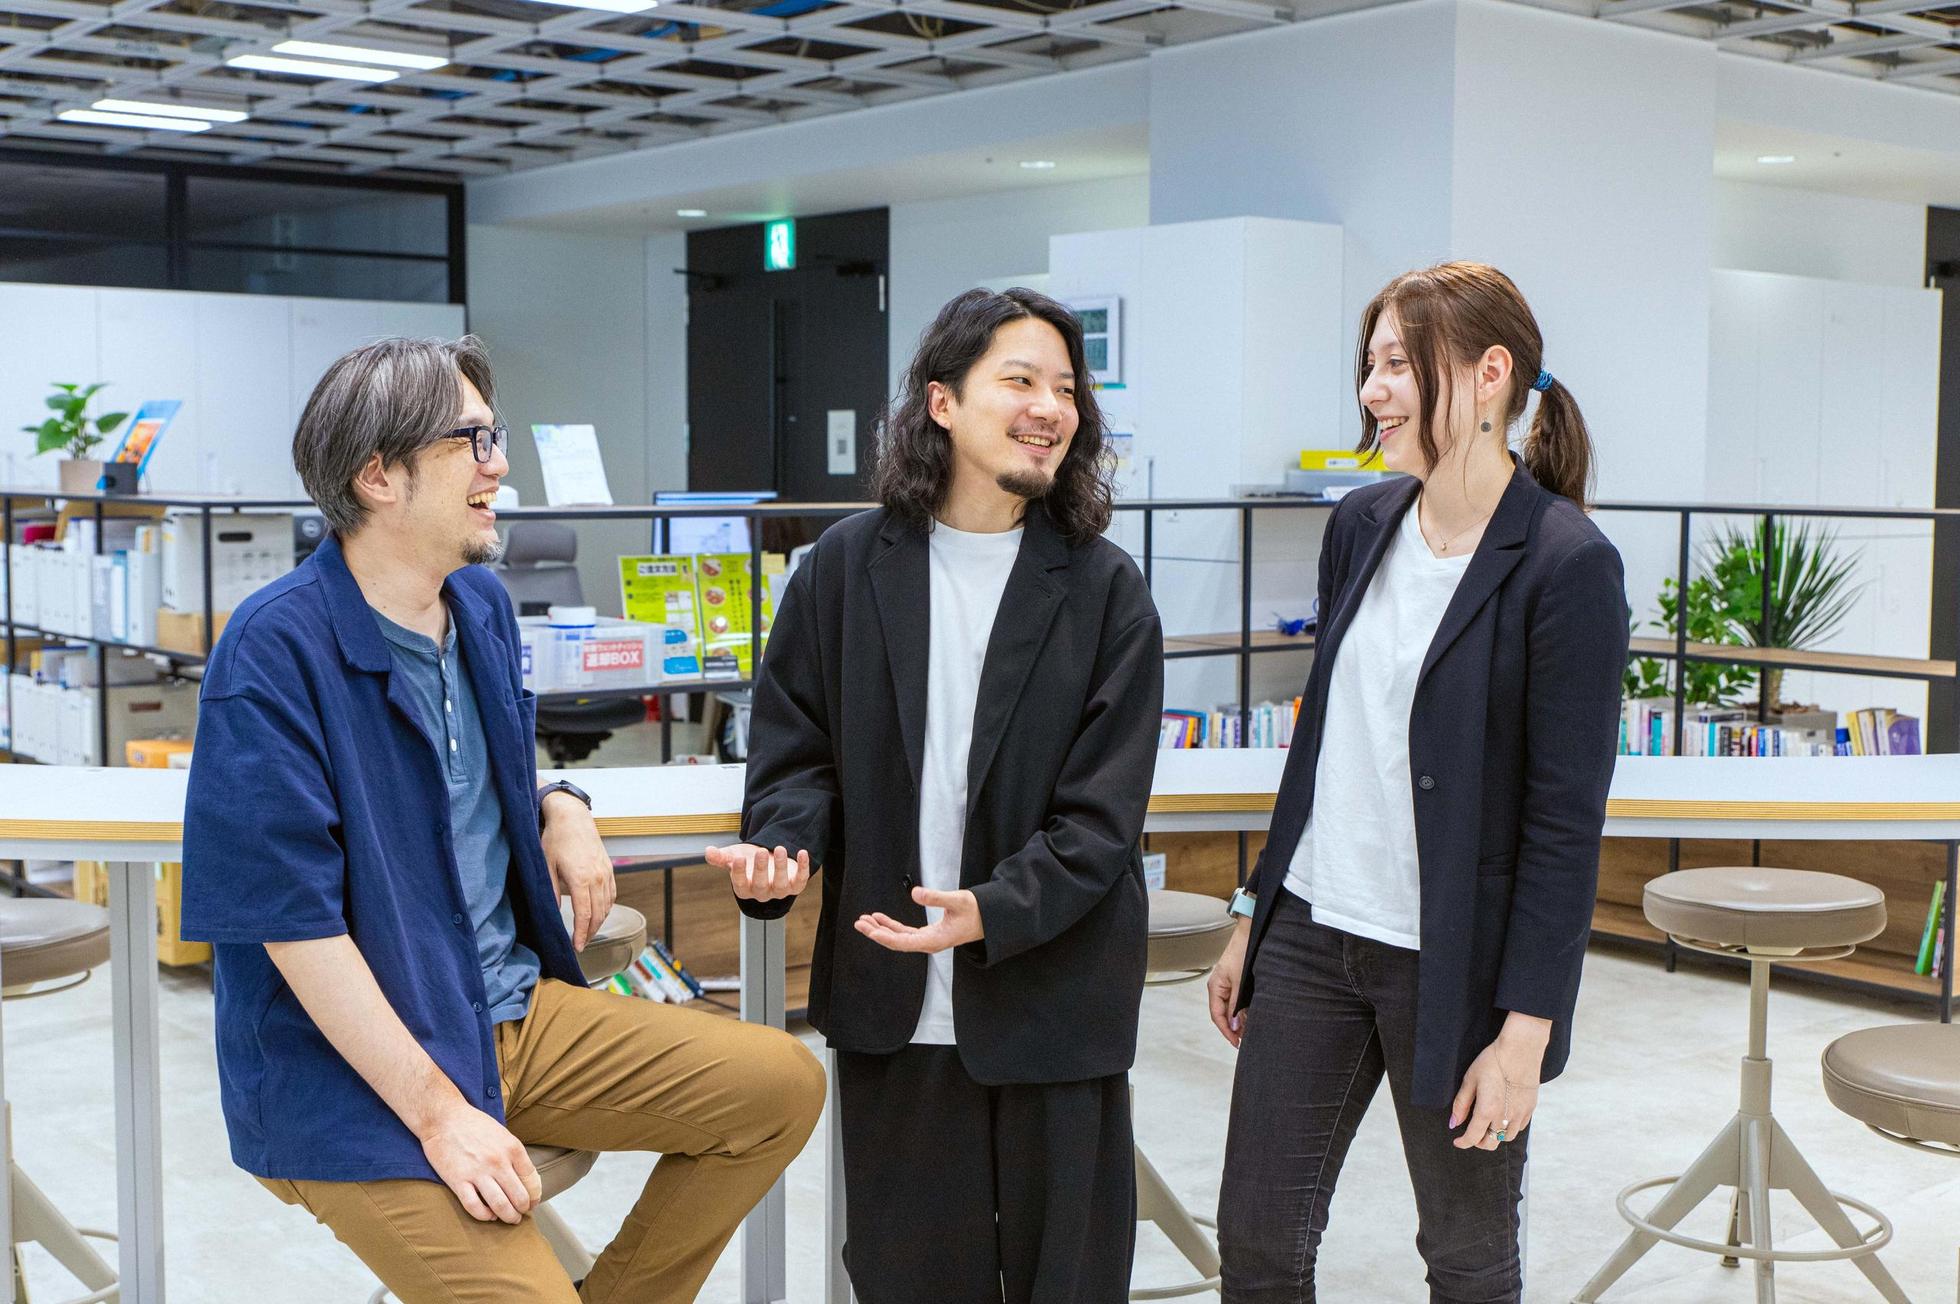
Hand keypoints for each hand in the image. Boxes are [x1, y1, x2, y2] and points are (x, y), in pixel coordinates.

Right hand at [419, 1101, 540, 1223]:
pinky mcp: (458, 1181)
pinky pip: (475, 1207)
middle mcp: (498, 1162)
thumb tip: (523, 1177)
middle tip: (521, 1214)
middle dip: (523, 1209)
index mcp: (512, 1148)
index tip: (532, 1201)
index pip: (532, 1180)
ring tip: (509, 1219)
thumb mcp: (502, 1133)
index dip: (534, 1195)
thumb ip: (513, 1154)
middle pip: (519, 1196)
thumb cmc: (473, 1124)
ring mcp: (478, 1173)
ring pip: (500, 1205)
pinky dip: (484, 1216)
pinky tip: (488, 1216)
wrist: (443, 1118)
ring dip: (508, 1217)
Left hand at [541, 791, 614, 951]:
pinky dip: (607, 907)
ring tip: (589, 932)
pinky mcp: (609, 868)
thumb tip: (553, 912)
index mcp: (581, 879)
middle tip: (582, 945)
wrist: (573, 817)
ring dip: (600, 922)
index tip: (578, 946)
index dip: (581, 933)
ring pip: (607, 905)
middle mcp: (597, 877)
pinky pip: (612, 894)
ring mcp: (605, 872)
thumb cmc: (556, 839)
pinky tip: (600, 913)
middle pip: (599, 914)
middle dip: (590, 932)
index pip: (584, 914)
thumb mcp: (546, 865)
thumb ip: (550, 891)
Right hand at [709, 843, 810, 902]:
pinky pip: (801, 879)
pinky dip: (803, 867)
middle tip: (760, 851)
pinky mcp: (796, 885)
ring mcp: (780, 890)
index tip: (738, 858)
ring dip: (781, 867)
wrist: (768, 860)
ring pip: (781, 884)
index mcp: (745, 888)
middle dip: (761, 869)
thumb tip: (708, 852)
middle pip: (761, 885)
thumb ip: (721, 857)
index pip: (740, 885)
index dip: (739, 873)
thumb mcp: (734, 856)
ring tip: (779, 848)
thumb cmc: (748, 860)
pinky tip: (802, 852)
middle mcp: (762, 893)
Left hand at [855, 887, 983, 953]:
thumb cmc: (975, 910)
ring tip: (863, 920)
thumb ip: (936, 897)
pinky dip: (891, 926)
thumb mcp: (957, 900)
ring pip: (898, 938)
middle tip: (859, 923)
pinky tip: (879, 918)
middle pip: (896, 942)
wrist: (988, 919)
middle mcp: (928, 944)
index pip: (904, 942)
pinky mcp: (927, 935)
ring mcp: (927, 940)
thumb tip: (914, 893)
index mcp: (934, 940)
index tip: (870, 931)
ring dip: (880, 929)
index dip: (885, 937)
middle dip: (876, 933)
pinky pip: (904, 933)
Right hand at [1207, 917, 1252, 1047]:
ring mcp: (1226, 985)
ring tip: (1249, 1032)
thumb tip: (1234, 1025)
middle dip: (1233, 1029)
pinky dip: (1242, 1011)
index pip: (1217, 1016)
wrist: (1250, 935)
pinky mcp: (1235, 982)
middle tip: (1244, 1041)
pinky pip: (1235, 1001)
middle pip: (1222, 1014)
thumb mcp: (1239, 983)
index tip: (1236, 1042)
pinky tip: (1250, 1017)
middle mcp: (1218, 988)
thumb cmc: (1242, 953)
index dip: (1226, 1031)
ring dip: (1238, 1021)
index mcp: (1215, 987)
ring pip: (1230, 1009)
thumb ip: (1235, 1005)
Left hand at [1449, 1012, 1549, 1150]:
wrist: (1520, 1050)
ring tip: (1488, 1124)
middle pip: (1491, 1144)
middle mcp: (1505, 1118)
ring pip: (1506, 1138)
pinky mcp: (1530, 1109)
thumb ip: (1461, 1104)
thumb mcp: (1470, 1079)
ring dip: (1495, 1136)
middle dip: (1478, 1142)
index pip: (1473, 1137)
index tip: (1457, 1141)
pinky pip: (1519, 1128)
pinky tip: (1503, 1117)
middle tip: (1471, 1133)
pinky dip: (1509, 1128)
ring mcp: (1520, 1115)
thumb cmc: (1492, 1062)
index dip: (1463, 1142)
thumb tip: (1454, 1123)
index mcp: (1487, 1111)